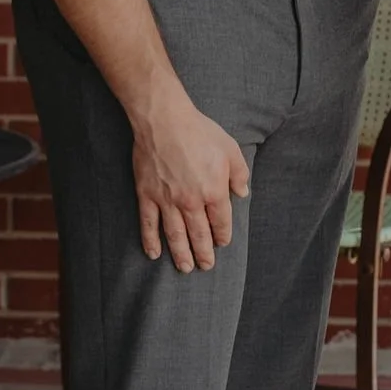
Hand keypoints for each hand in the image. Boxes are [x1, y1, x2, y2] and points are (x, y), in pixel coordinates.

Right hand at [130, 90, 250, 270]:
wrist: (165, 121)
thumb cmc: (200, 132)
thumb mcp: (231, 149)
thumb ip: (239, 174)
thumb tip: (243, 193)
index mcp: (214, 191)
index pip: (220, 222)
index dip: (222, 236)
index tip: (221, 243)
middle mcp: (191, 201)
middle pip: (199, 234)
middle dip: (203, 253)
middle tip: (205, 266)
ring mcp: (167, 201)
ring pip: (175, 235)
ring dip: (181, 254)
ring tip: (185, 268)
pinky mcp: (147, 195)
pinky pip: (148, 224)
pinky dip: (150, 241)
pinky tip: (154, 254)